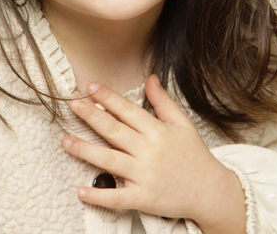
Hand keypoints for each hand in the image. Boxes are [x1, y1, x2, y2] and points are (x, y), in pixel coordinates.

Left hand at [62, 75, 245, 233]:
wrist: (210, 192)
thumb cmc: (195, 156)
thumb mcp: (182, 123)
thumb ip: (162, 101)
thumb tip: (150, 78)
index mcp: (158, 131)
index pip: (128, 110)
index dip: (108, 98)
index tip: (90, 87)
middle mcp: (149, 151)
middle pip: (114, 131)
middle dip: (91, 116)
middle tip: (72, 104)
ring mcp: (145, 176)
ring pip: (110, 161)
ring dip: (85, 150)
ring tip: (66, 140)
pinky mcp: (144, 199)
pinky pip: (117, 197)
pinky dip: (99, 194)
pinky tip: (81, 190)